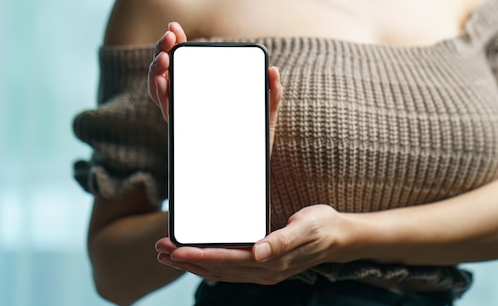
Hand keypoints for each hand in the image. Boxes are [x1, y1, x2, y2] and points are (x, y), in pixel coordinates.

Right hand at [148, 23, 283, 155]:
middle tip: (168, 38)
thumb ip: (272, 93)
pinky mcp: (182, 130)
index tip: (173, 27)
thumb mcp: (267, 114)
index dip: (176, 44)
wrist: (249, 174)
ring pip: (160, 88)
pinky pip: (166, 110)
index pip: (186, 64)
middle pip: (167, 72)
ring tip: (164, 58)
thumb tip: (273, 70)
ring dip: (157, 70)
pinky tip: (162, 81)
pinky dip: (160, 94)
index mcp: (204, 92)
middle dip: (162, 51)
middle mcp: (189, 101)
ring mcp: (184, 116)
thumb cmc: (255, 143)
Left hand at [155, 205, 347, 283]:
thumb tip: (259, 251)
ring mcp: (262, 272)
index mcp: (270, 261)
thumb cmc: (320, 225)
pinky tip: (197, 260)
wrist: (338, 236)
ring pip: (220, 272)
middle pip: (217, 268)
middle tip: (159, 249)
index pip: (226, 260)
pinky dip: (209, 265)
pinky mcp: (262, 268)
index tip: (174, 249)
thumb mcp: (305, 225)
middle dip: (186, 260)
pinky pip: (229, 270)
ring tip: (168, 255)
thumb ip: (281, 239)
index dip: (198, 255)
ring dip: (193, 264)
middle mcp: (263, 271)